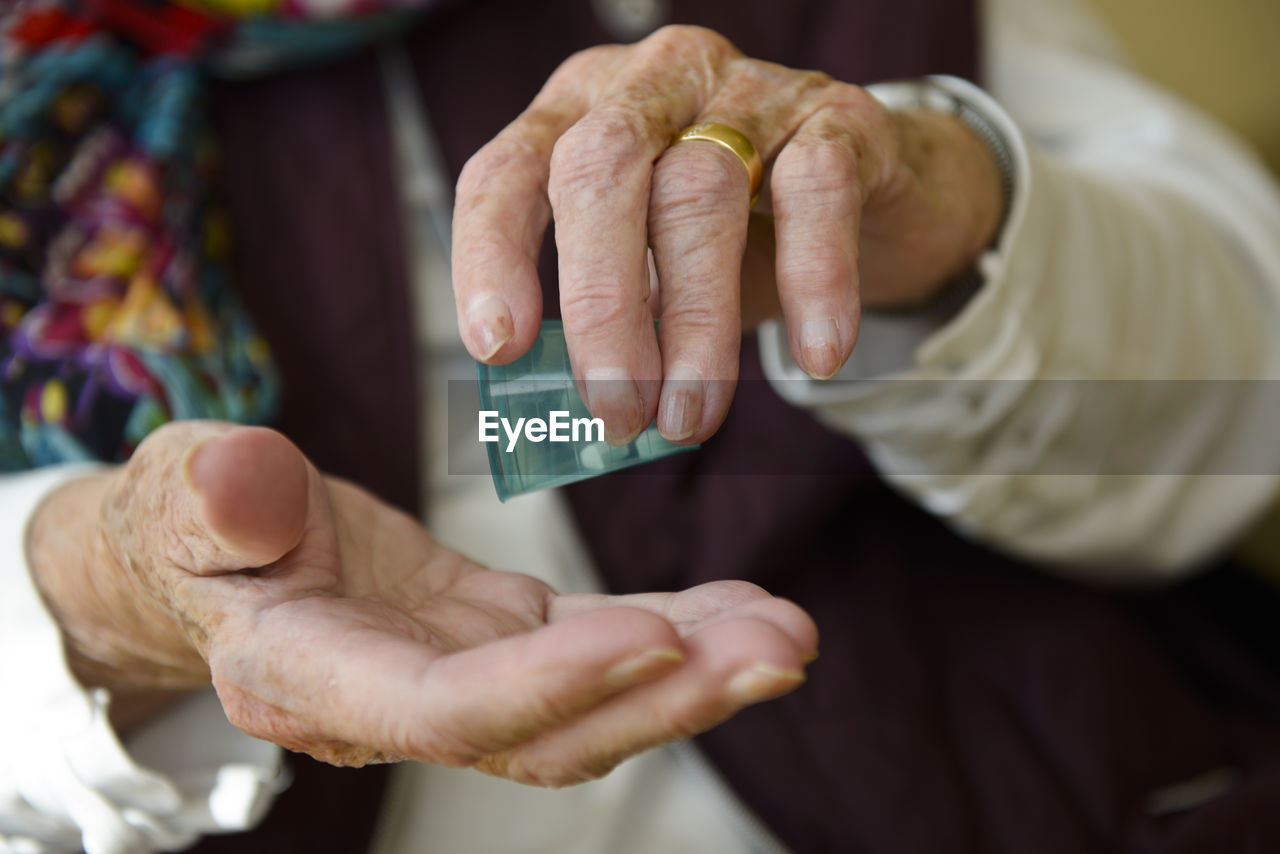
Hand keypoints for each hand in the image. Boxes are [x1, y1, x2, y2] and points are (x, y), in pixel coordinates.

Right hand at [28, 421, 815, 783]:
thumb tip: (240, 481)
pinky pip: (596, 646)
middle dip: (667, 699)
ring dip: (697, 675)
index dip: (552, 685)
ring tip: (788, 631)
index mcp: (316, 677)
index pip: (445, 709)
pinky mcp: (497, 639)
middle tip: (777, 647)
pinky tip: (744, 607)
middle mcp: (400, 704)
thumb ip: (211, 499)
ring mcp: (459, 677)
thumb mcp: (180, 492)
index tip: (656, 638)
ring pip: (591, 706)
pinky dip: (674, 631)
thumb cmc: (188, 521)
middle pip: (547, 732)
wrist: (216, 551)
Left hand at [453, 25, 1002, 443]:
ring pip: (700, 190)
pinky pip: (817, 188)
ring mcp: (747, 89)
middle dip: (599, 303)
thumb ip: (613, 319)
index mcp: (579, 113)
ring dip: (693, 320)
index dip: (491, 254)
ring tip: (691, 414)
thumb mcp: (654, 269)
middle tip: (614, 407)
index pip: (508, 169)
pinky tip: (816, 355)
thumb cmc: (737, 237)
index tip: (497, 346)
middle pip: (600, 170)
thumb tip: (582, 416)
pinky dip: (815, 279)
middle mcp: (652, 82)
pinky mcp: (836, 114)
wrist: (870, 195)